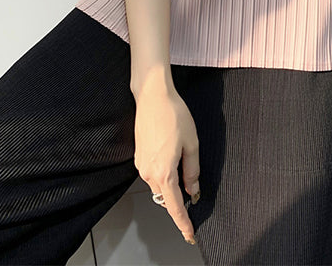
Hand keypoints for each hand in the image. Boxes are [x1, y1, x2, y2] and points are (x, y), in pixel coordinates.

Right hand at [133, 76, 200, 245]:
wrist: (152, 96)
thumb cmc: (173, 115)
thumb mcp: (192, 143)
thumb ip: (193, 170)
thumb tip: (193, 189)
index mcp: (164, 172)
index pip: (175, 206)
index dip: (183, 223)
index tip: (189, 234)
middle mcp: (149, 172)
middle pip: (166, 196)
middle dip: (179, 197)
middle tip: (193, 185)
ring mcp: (141, 165)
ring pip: (160, 185)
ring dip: (171, 182)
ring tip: (182, 156)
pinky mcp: (139, 157)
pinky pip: (154, 173)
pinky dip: (164, 172)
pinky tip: (171, 152)